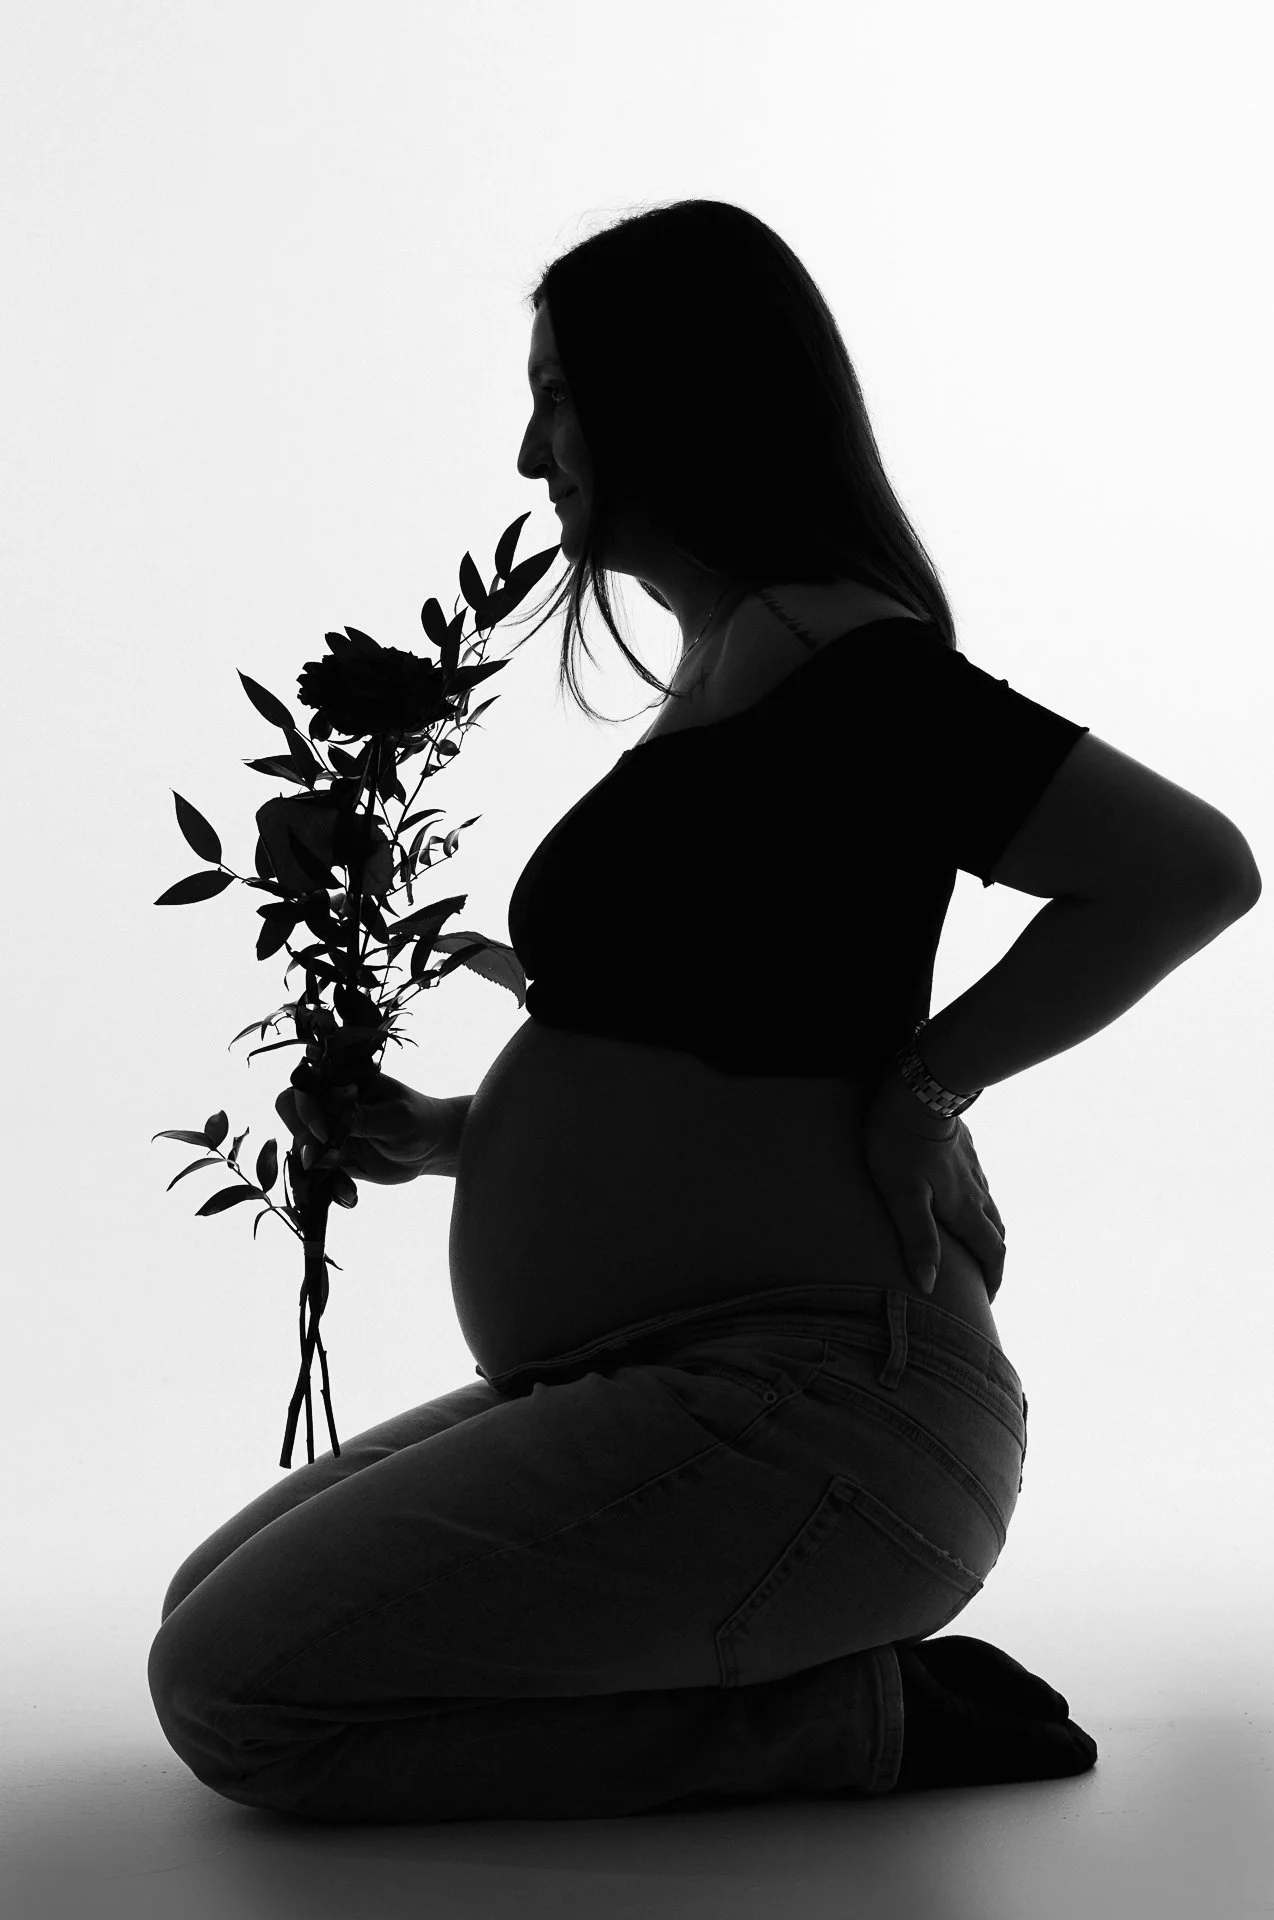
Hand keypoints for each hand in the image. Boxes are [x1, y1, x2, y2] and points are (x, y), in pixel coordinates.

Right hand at [276, 1072, 451, 1185]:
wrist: (429, 1149)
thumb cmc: (418, 1122)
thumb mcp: (396, 1119)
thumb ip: (365, 1118)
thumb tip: (336, 1117)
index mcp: (343, 1080)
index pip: (305, 1085)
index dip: (306, 1108)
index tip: (325, 1132)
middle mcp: (329, 1102)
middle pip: (290, 1111)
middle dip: (301, 1136)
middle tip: (320, 1156)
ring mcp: (327, 1129)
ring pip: (299, 1145)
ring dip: (313, 1164)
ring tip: (344, 1178)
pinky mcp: (331, 1156)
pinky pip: (315, 1171)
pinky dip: (326, 1184)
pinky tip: (350, 1193)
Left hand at [861, 1073, 1006, 1300]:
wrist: (917, 1089)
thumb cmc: (902, 1144)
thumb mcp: (903, 1195)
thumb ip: (918, 1239)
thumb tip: (928, 1285)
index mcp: (965, 1207)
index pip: (991, 1252)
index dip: (993, 1279)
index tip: (987, 1300)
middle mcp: (976, 1190)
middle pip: (995, 1232)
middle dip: (992, 1259)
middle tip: (981, 1277)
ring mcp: (972, 1167)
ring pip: (988, 1206)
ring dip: (985, 1230)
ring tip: (970, 1243)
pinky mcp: (964, 1148)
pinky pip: (977, 1184)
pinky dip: (976, 1203)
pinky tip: (960, 1198)